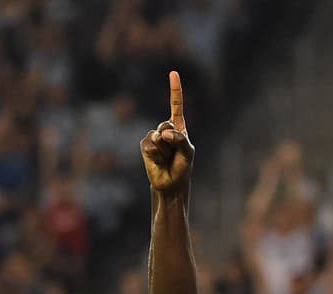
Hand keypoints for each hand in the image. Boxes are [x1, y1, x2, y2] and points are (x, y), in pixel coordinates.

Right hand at [140, 71, 193, 194]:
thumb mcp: (188, 152)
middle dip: (173, 141)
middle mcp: (165, 129)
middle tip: (174, 154)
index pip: (176, 105)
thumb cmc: (182, 166)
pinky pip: (151, 146)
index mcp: (178, 128)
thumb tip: (163, 134)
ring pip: (159, 137)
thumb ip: (180, 140)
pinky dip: (157, 155)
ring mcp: (154, 136)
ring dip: (165, 151)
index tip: (173, 73)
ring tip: (167, 159)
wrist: (170, 182)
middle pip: (167, 125)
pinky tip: (158, 161)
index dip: (174, 90)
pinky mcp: (145, 145)